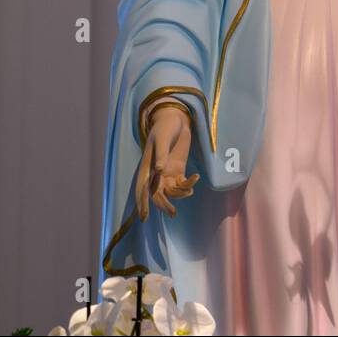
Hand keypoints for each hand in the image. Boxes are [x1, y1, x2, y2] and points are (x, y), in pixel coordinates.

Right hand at [136, 105, 198, 220]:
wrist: (176, 119)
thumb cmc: (165, 127)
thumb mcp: (163, 139)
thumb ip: (161, 155)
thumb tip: (159, 171)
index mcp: (147, 167)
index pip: (143, 188)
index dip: (142, 203)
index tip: (144, 217)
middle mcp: (155, 173)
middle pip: (156, 194)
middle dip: (163, 205)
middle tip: (172, 214)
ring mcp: (167, 172)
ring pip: (170, 191)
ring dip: (179, 194)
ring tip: (189, 191)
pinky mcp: (178, 170)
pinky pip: (181, 183)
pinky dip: (188, 184)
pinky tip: (195, 179)